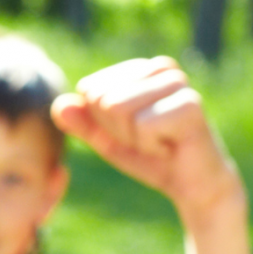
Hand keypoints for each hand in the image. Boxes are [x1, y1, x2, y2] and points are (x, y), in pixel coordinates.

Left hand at [51, 57, 244, 225]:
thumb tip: (59, 104)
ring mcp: (177, 83)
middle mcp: (160, 67)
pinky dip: (151, 145)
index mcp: (138, 69)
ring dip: (134, 138)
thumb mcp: (105, 139)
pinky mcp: (190, 104)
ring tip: (160, 141)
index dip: (102, 121)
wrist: (193, 186)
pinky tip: (172, 146)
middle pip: (101, 98)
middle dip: (117, 130)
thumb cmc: (149, 157)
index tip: (132, 131)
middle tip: (149, 139)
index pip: (89, 89)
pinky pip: (142, 126)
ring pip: (117, 108)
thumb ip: (81, 122)